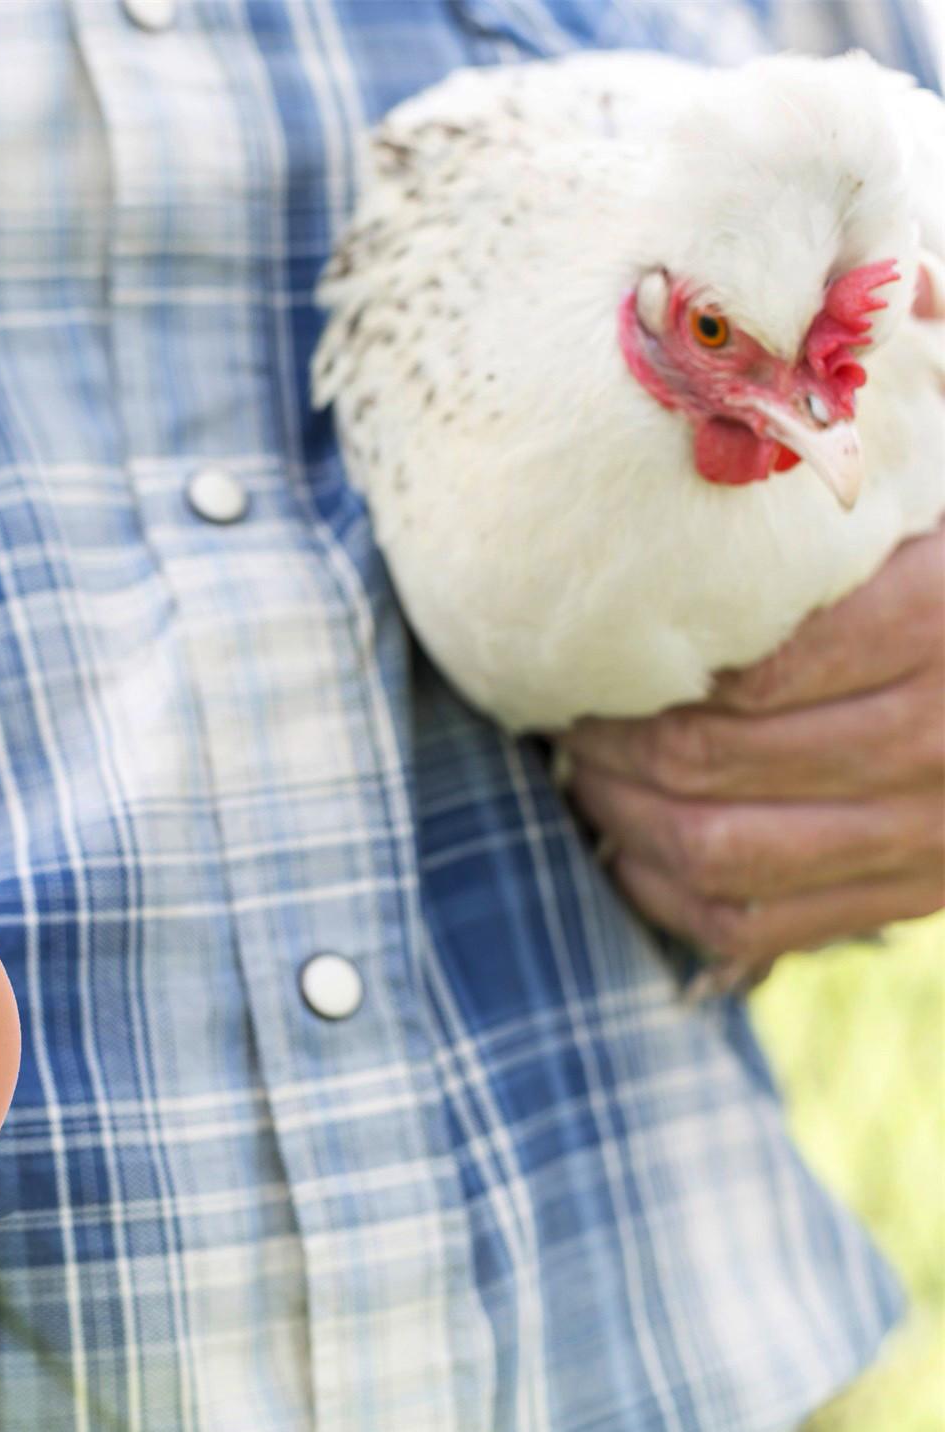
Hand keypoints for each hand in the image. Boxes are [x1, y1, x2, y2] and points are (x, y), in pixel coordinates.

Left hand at [562, 527, 943, 974]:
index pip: (744, 670)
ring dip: (620, 816)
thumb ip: (822, 530)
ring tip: (585, 774)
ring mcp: (925, 835)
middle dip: (609, 742)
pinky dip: (663, 891)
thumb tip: (678, 468)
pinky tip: (628, 846)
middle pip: (708, 758)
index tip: (590, 650)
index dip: (641, 670)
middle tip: (566, 714)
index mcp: (934, 623)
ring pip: (715, 850)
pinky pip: (749, 922)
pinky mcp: (907, 896)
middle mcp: (936, 738)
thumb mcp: (912, 526)